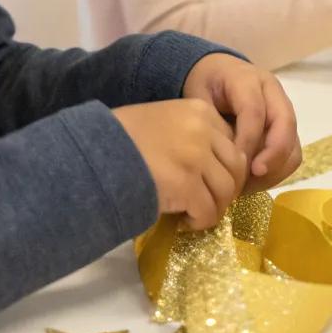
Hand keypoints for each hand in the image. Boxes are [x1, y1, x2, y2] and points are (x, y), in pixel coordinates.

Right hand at [112, 98, 247, 229]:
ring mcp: (196, 157)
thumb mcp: (164, 121)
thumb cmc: (123, 137)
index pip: (232, 142)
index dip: (225, 166)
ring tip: (196, 214)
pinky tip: (185, 222)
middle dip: (227, 189)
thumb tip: (215, 162)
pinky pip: (208, 211)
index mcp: (200, 110)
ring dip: (214, 208)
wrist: (95, 151)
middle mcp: (203, 130)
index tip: (211, 181)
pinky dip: (200, 222)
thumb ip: (192, 133)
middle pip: (236, 167)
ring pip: (226, 191)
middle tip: (209, 202)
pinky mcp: (186, 185)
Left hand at [182, 53, 300, 190]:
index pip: (254, 111)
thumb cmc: (205, 87)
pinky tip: (252, 182)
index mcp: (247, 79)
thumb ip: (211, 122)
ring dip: (275, 169)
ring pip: (293, 143)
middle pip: (285, 124)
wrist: (218, 74)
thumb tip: (221, 157)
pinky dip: (276, 173)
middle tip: (250, 178)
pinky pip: (291, 155)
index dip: (247, 140)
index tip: (233, 165)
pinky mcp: (287, 130)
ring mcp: (284, 111)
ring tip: (247, 185)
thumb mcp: (198, 97)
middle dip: (272, 156)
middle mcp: (272, 92)